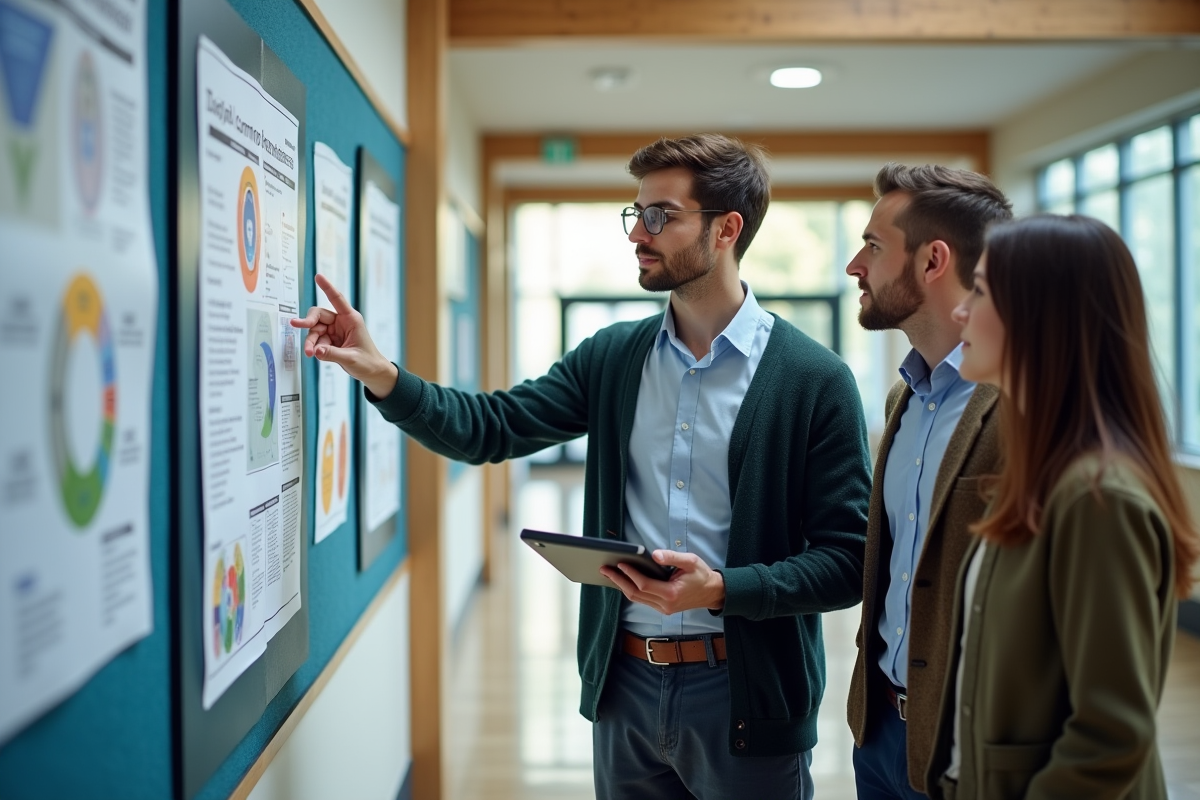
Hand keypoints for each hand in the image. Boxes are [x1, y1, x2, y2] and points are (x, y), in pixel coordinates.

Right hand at [291, 273, 397, 396]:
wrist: (372, 373)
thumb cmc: (368, 362)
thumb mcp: (351, 358)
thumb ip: (332, 354)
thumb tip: (316, 350)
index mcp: (351, 319)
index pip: (337, 299)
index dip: (327, 287)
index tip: (318, 277)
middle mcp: (342, 322)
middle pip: (319, 316)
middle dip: (308, 322)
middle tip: (297, 325)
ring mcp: (335, 332)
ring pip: (315, 331)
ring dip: (311, 341)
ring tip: (310, 353)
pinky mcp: (331, 341)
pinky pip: (317, 341)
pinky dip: (314, 347)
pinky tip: (316, 354)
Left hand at [599, 550, 724, 615]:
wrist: (713, 593)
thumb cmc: (702, 575)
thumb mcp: (690, 561)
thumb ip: (672, 557)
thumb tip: (654, 554)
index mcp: (671, 593)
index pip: (644, 584)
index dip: (630, 574)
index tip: (620, 563)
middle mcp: (665, 604)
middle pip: (635, 593)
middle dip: (618, 581)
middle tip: (605, 569)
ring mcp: (663, 609)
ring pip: (637, 598)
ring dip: (622, 586)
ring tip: (609, 574)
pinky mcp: (663, 609)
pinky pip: (642, 600)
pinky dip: (631, 590)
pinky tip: (623, 581)